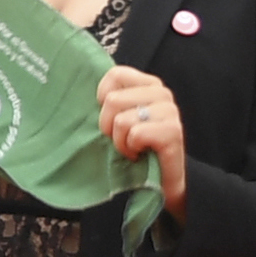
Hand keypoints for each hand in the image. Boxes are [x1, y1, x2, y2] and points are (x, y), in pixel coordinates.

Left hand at [94, 62, 190, 221]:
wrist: (161, 182)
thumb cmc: (136, 148)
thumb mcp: (119, 119)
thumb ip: (110, 100)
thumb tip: (82, 87)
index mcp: (149, 84)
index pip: (116, 74)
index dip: (103, 98)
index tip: (110, 118)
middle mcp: (162, 94)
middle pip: (113, 100)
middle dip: (108, 126)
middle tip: (121, 139)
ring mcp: (170, 111)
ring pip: (122, 120)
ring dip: (120, 141)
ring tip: (131, 148)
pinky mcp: (173, 131)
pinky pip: (136, 134)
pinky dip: (131, 149)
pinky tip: (139, 154)